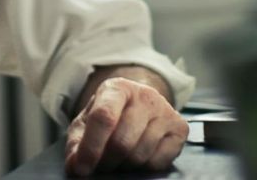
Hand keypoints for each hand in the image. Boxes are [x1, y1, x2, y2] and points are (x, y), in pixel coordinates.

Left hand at [64, 77, 188, 175]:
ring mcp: (165, 110)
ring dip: (124, 166)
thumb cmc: (110, 116)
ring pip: (140, 155)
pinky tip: (138, 158)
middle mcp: (145, 95)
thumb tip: (76, 167)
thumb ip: (76, 144)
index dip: (91, 147)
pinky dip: (144, 168)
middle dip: (107, 162)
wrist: (139, 106)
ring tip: (118, 161)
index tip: (82, 168)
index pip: (103, 117)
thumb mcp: (86, 124)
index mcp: (117, 88)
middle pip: (122, 142)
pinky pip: (158, 162)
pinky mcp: (180, 128)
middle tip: (101, 166)